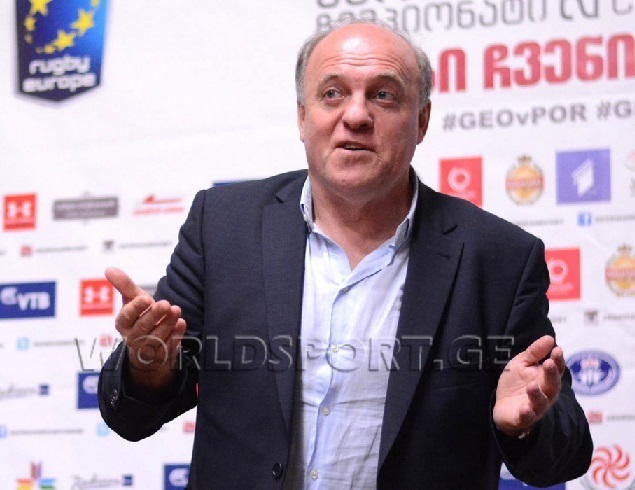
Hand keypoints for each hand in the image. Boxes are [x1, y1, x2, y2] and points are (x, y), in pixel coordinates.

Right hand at [105, 267, 185, 390]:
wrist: (149, 342)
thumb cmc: (140, 315)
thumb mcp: (133, 299)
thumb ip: (124, 285)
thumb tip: (109, 269)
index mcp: (123, 323)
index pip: (127, 316)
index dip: (135, 308)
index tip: (145, 299)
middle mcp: (132, 338)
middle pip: (143, 328)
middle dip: (155, 316)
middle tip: (166, 304)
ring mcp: (147, 349)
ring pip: (157, 337)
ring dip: (167, 324)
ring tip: (176, 311)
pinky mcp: (161, 356)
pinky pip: (168, 347)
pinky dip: (175, 335)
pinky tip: (181, 324)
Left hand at [493, 335, 564, 437]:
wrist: (502, 407)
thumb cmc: (516, 383)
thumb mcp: (522, 363)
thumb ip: (534, 352)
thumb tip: (550, 338)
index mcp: (545, 378)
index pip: (556, 369)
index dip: (558, 360)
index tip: (557, 350)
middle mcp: (545, 393)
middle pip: (552, 385)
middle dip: (551, 375)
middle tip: (549, 364)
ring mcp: (535, 407)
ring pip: (541, 402)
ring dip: (538, 394)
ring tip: (533, 386)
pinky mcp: (524, 418)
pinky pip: (528, 417)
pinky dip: (527, 413)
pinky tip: (525, 408)